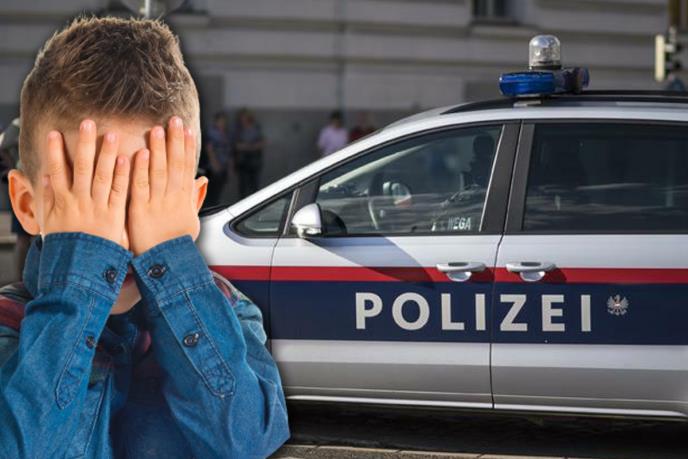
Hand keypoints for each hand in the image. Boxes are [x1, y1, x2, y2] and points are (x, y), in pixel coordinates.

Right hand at [43, 120, 129, 245]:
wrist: (80, 269)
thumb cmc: (66, 247)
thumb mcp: (51, 224)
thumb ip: (48, 200)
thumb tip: (43, 178)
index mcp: (62, 202)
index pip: (57, 172)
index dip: (54, 152)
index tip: (53, 133)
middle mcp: (79, 202)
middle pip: (81, 168)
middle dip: (84, 144)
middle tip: (88, 122)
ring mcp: (98, 207)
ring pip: (102, 176)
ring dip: (107, 154)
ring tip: (112, 134)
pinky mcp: (115, 215)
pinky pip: (120, 193)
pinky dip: (123, 176)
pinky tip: (127, 159)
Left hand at [128, 116, 199, 255]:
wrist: (164, 265)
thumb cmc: (175, 244)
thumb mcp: (191, 220)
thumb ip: (195, 198)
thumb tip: (203, 179)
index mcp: (183, 199)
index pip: (186, 167)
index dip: (187, 147)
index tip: (187, 128)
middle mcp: (172, 198)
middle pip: (174, 164)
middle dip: (174, 141)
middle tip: (174, 120)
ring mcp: (156, 204)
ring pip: (159, 172)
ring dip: (159, 150)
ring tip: (158, 129)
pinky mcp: (139, 211)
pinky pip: (141, 187)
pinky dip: (141, 170)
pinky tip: (141, 153)